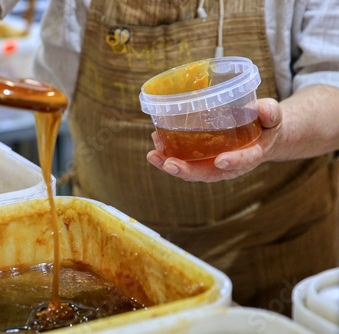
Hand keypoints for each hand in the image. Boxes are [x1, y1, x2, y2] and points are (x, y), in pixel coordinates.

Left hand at [146, 98, 281, 181]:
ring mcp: (213, 163)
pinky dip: (168, 154)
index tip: (221, 161)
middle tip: (169, 164)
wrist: (260, 135)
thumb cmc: (266, 125)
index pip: (244, 161)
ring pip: (191, 169)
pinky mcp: (202, 158)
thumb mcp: (273, 117)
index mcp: (251, 155)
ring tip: (152, 155)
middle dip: (187, 171)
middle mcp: (229, 165)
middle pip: (207, 173)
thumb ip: (270, 113)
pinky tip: (155, 142)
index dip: (233, 162)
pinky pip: (184, 159)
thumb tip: (264, 110)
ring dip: (170, 164)